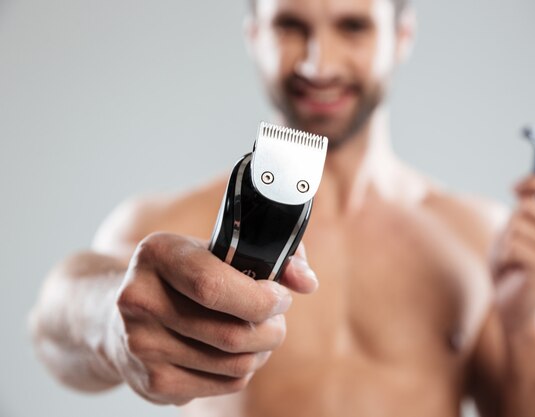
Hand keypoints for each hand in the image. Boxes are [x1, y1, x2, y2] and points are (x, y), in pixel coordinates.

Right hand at [106, 232, 317, 404]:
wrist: (110, 315)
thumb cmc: (179, 276)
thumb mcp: (213, 249)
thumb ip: (270, 256)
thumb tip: (308, 282)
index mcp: (156, 255)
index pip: (213, 285)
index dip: (260, 298)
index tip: (280, 298)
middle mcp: (139, 301)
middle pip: (231, 334)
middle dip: (272, 329)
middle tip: (277, 319)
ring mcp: (142, 347)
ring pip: (234, 364)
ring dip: (262, 351)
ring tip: (261, 335)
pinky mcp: (152, 383)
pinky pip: (225, 385)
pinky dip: (243, 370)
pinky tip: (234, 352)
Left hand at [490, 176, 534, 332]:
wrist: (509, 306)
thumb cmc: (509, 266)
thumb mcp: (512, 232)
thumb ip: (521, 211)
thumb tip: (521, 186)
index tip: (514, 189)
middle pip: (527, 205)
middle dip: (508, 223)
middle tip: (510, 245)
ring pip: (516, 226)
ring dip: (503, 244)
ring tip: (512, 260)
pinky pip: (513, 246)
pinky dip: (502, 256)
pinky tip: (511, 269)